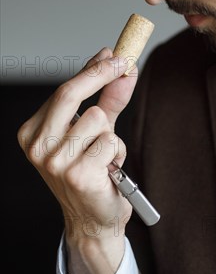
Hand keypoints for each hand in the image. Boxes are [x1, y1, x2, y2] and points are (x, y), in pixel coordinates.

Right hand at [17, 47, 137, 273]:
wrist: (93, 220)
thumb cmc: (91, 172)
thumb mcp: (96, 130)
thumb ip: (108, 100)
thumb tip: (121, 70)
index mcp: (33, 132)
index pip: (63, 89)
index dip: (91, 69)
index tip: (112, 53)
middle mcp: (38, 146)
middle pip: (69, 93)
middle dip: (101, 74)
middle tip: (123, 64)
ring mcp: (55, 162)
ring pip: (97, 117)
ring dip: (111, 133)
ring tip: (105, 154)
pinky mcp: (78, 175)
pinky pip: (110, 141)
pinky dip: (117, 152)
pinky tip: (108, 169)